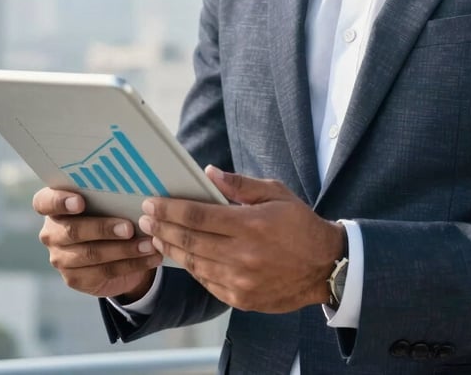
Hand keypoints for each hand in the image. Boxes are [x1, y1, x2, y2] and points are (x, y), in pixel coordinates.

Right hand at [33, 187, 162, 300]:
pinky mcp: (74, 278)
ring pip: (91, 254)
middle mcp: (52, 232)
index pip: (44, 202)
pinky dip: (131, 264)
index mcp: (54, 206)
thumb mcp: (109, 200)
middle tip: (129, 228)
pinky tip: (150, 257)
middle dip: (103, 229)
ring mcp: (61, 257)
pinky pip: (104, 272)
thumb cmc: (111, 211)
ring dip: (124, 250)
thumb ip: (111, 193)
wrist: (115, 248)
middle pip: (72, 231)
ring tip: (148, 245)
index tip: (80, 202)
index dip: (59, 201)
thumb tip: (135, 186)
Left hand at [138, 166, 344, 313]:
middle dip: (163, 227)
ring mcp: (240, 280)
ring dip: (172, 248)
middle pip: (190, 241)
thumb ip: (241, 185)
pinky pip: (207, 282)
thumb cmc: (300, 224)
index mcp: (251, 224)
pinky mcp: (240, 299)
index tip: (152, 203)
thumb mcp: (276, 194)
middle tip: (145, 218)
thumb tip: (209, 172)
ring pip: (195, 264)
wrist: (325, 266)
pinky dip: (192, 267)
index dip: (171, 209)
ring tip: (157, 235)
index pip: (199, 216)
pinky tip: (183, 255)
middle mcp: (242, 254)